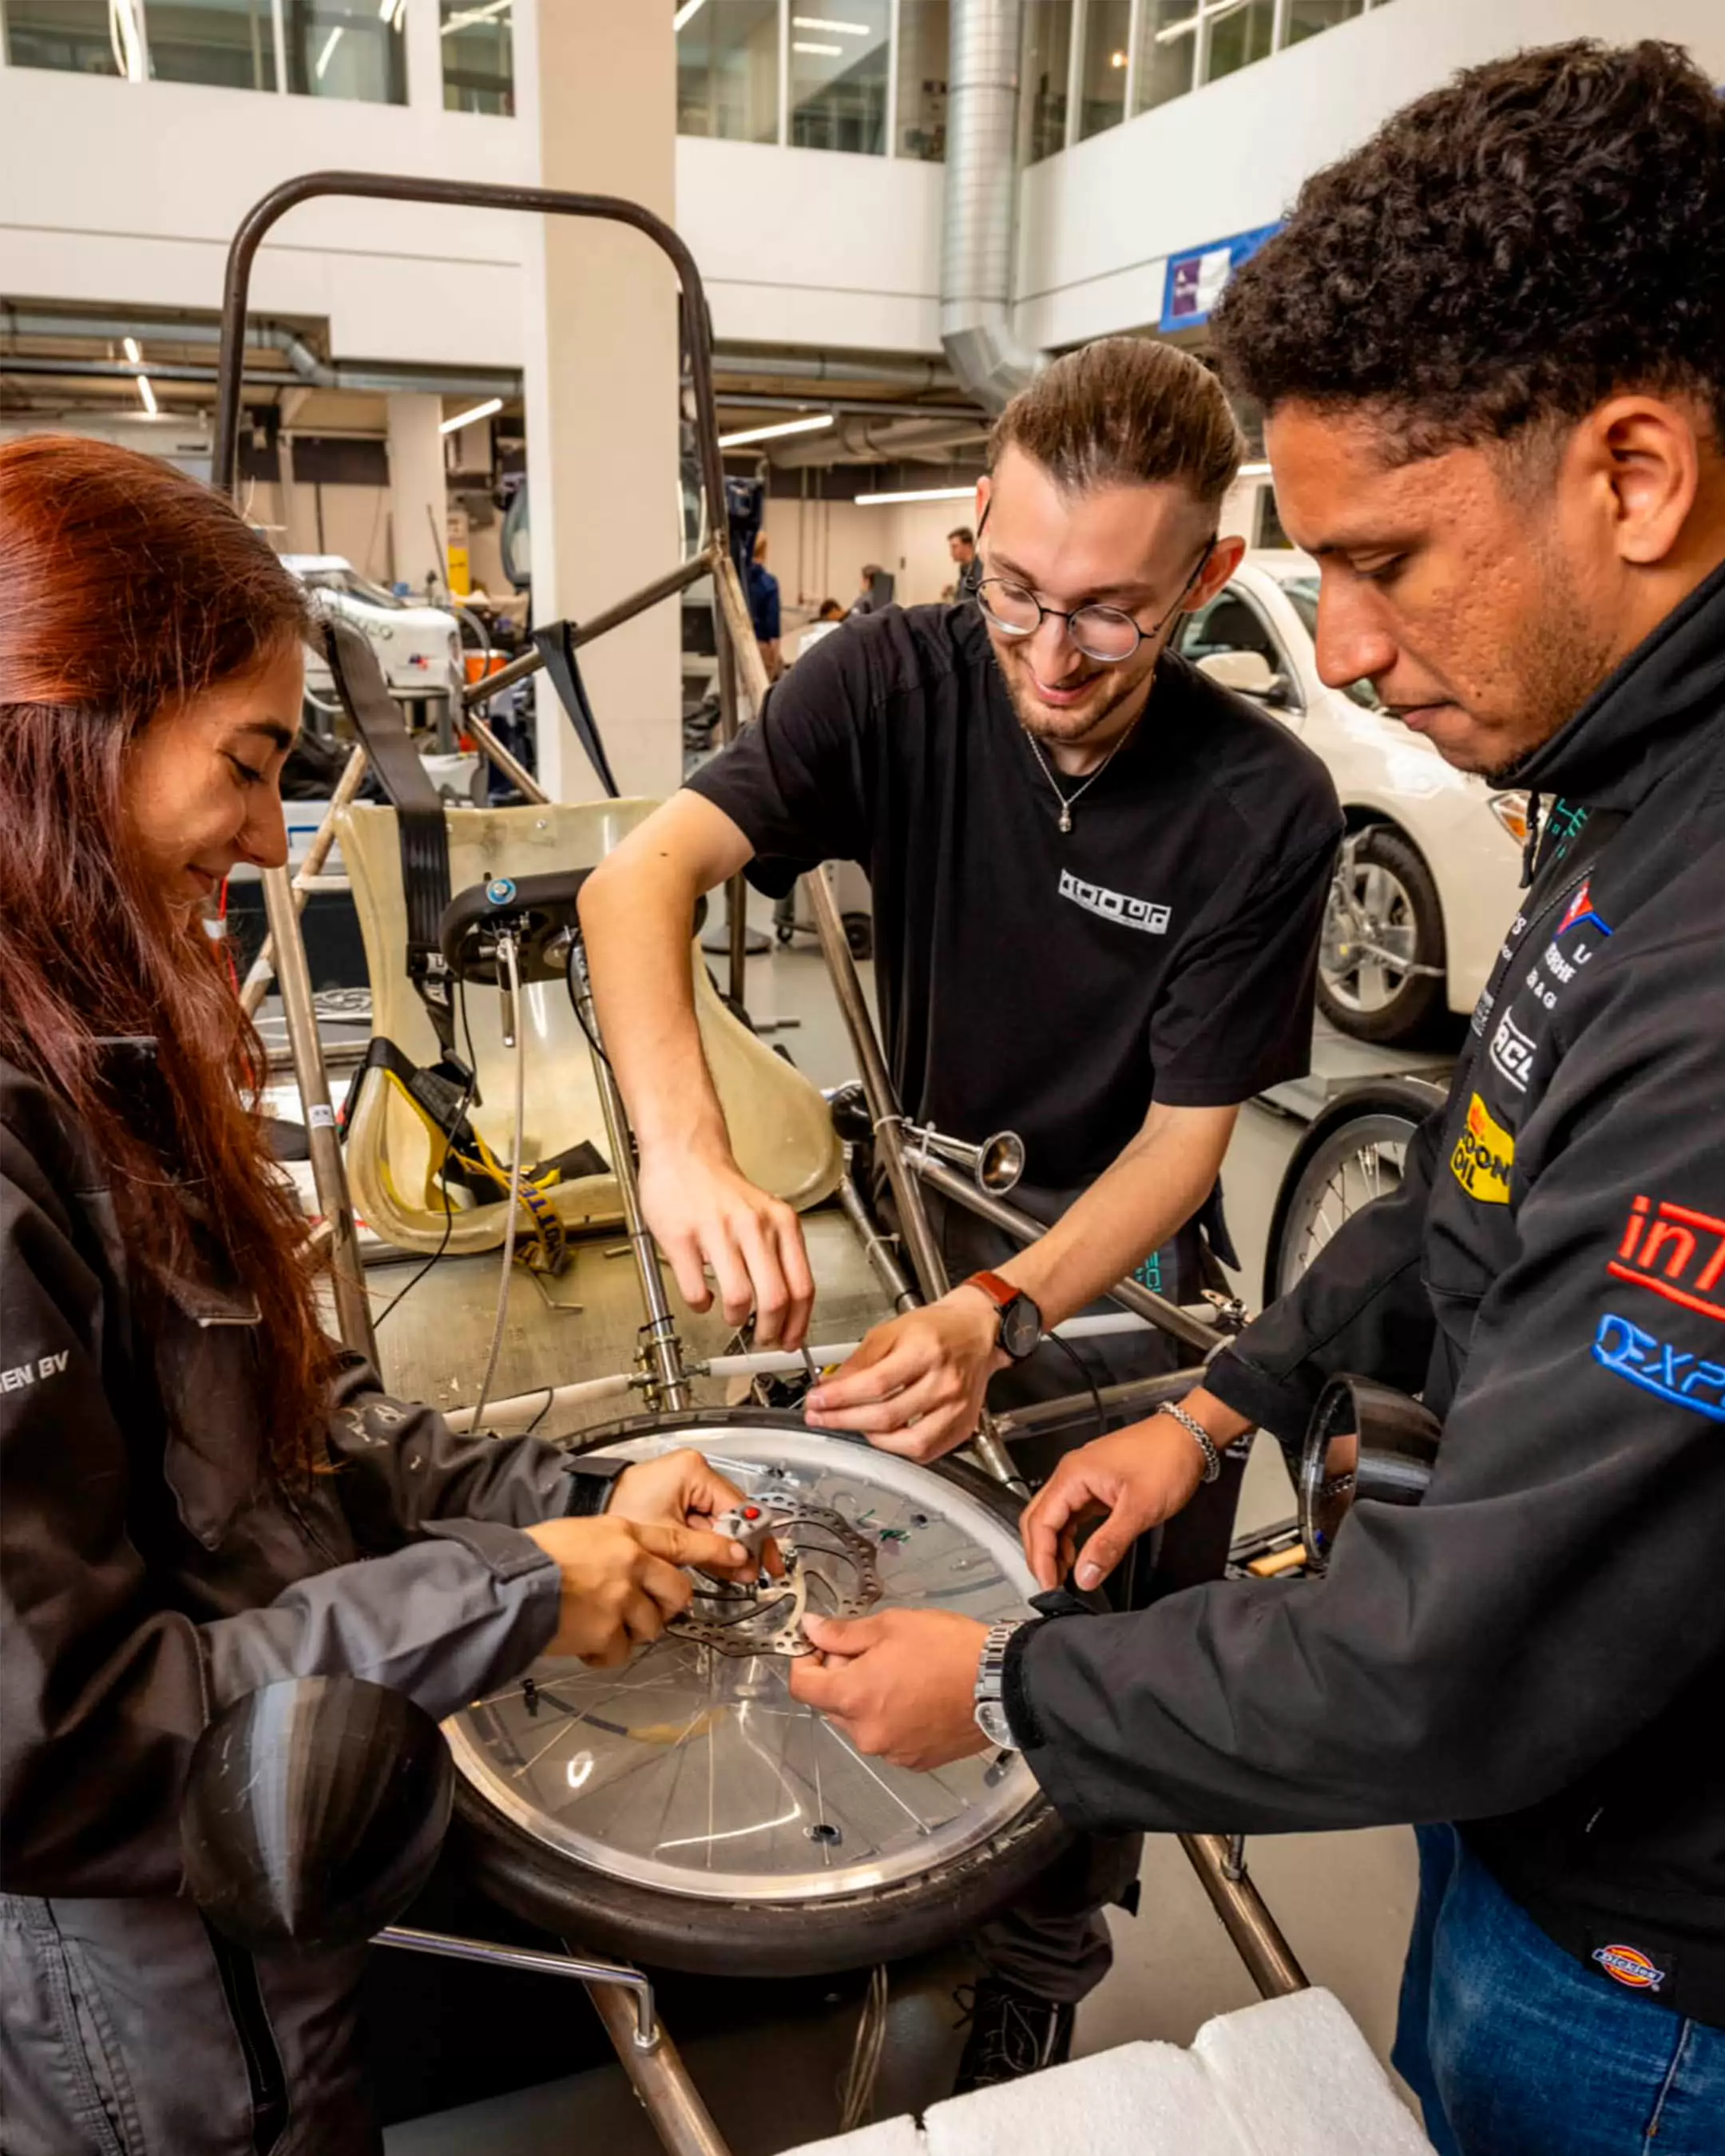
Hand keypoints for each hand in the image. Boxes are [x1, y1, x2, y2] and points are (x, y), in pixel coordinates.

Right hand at [522, 1515, 747, 1667]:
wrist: (511, 1584)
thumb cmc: (536, 1556)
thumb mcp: (583, 1532)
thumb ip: (615, 1546)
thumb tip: (632, 1563)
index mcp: (625, 1533)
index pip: (680, 1541)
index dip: (713, 1549)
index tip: (736, 1555)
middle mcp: (631, 1563)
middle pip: (677, 1591)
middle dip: (669, 1606)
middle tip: (647, 1611)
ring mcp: (623, 1599)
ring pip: (652, 1626)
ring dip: (630, 1631)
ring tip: (599, 1623)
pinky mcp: (609, 1631)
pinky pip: (621, 1651)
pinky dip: (604, 1653)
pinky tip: (584, 1642)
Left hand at [609, 1448, 782, 1578]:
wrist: (589, 1508)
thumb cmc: (620, 1511)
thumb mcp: (670, 1538)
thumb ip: (711, 1550)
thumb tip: (744, 1561)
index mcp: (695, 1470)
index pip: (738, 1508)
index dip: (752, 1540)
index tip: (762, 1562)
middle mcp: (695, 1472)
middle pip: (732, 1514)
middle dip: (741, 1546)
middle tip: (753, 1572)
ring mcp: (687, 1484)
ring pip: (720, 1521)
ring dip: (727, 1548)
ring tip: (736, 1572)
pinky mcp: (678, 1498)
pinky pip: (704, 1523)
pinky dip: (711, 1544)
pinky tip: (718, 1563)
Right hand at [637, 1146, 814, 1347]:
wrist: (685, 1152)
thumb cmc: (722, 1189)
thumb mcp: (767, 1214)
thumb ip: (779, 1252)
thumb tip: (791, 1305)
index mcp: (782, 1223)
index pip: (802, 1287)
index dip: (798, 1324)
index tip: (791, 1341)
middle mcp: (755, 1227)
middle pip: (775, 1299)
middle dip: (770, 1331)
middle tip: (763, 1339)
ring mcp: (717, 1232)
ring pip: (739, 1298)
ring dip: (736, 1319)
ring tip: (732, 1316)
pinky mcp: (683, 1238)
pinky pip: (697, 1290)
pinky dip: (701, 1305)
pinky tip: (703, 1298)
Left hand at [788, 1610, 990, 1770]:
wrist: (1002, 1683)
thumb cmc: (948, 1648)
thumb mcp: (892, 1625)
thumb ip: (844, 1632)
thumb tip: (810, 1629)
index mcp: (855, 1696)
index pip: (803, 1686)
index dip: (806, 1661)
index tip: (822, 1646)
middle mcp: (866, 1733)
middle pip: (831, 1705)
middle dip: (841, 1677)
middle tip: (872, 1652)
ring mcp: (891, 1752)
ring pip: (860, 1723)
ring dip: (867, 1700)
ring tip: (902, 1674)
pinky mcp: (914, 1761)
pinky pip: (887, 1738)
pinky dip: (891, 1718)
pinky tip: (918, 1697)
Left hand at [804, 1288, 1005, 1461]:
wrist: (976, 1331)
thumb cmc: (936, 1328)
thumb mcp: (891, 1330)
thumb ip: (860, 1360)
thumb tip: (830, 1386)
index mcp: (925, 1350)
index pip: (875, 1383)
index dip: (840, 1397)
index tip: (816, 1401)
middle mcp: (944, 1382)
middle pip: (887, 1416)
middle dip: (844, 1420)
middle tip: (820, 1417)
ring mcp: (957, 1408)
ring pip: (907, 1442)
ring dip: (870, 1439)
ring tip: (852, 1425)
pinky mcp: (962, 1427)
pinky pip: (925, 1452)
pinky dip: (898, 1448)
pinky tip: (882, 1435)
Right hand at [1019, 1414, 1210, 1592]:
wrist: (1190, 1436)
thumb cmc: (1167, 1458)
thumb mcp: (1139, 1508)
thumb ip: (1108, 1545)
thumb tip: (1085, 1576)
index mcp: (1073, 1475)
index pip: (1040, 1522)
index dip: (1040, 1558)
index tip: (1050, 1585)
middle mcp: (1071, 1475)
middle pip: (1038, 1519)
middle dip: (1040, 1554)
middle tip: (1052, 1586)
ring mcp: (1083, 1481)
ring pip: (1054, 1519)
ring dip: (1054, 1548)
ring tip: (1064, 1576)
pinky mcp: (1096, 1487)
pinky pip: (1072, 1515)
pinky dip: (1069, 1538)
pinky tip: (1077, 1555)